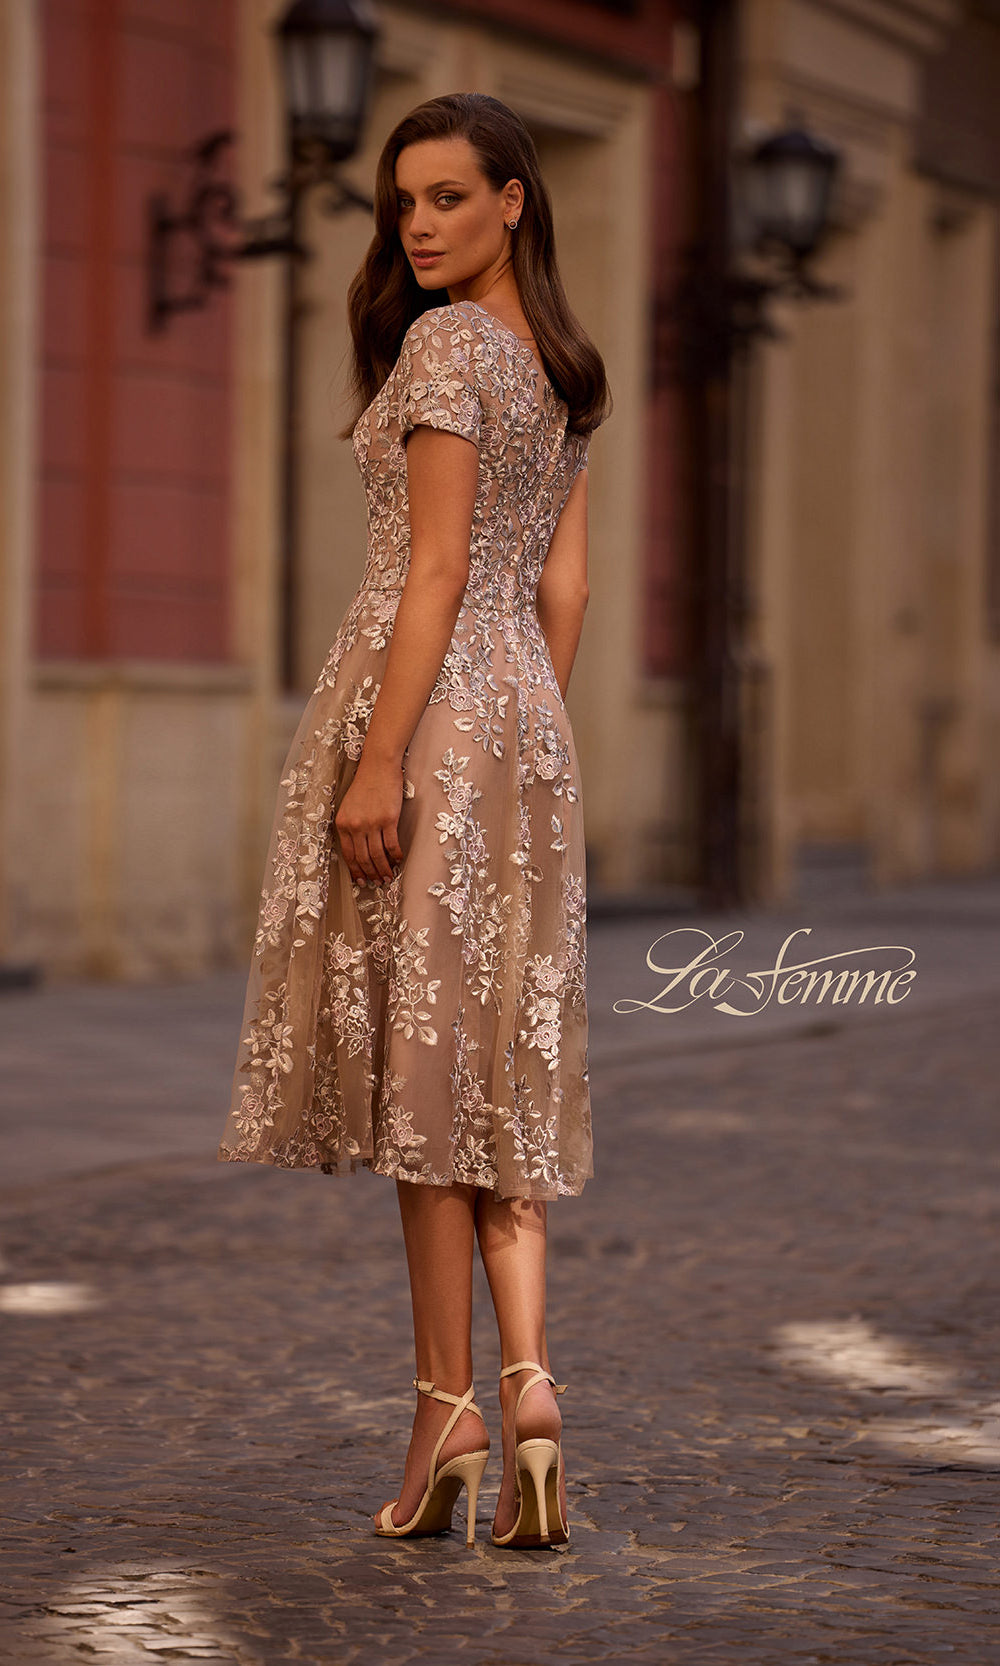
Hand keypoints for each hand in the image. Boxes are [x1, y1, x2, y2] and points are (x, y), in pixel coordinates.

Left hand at [334, 755, 404, 887]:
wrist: (378, 767)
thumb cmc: (365, 785)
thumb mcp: (349, 807)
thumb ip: (350, 826)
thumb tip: (359, 848)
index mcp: (342, 823)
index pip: (348, 854)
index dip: (356, 871)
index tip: (362, 880)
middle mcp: (355, 825)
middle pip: (363, 858)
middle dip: (371, 874)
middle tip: (378, 883)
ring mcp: (372, 823)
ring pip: (377, 855)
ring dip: (383, 869)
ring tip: (388, 876)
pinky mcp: (388, 819)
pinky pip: (391, 844)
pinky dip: (395, 855)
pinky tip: (398, 860)